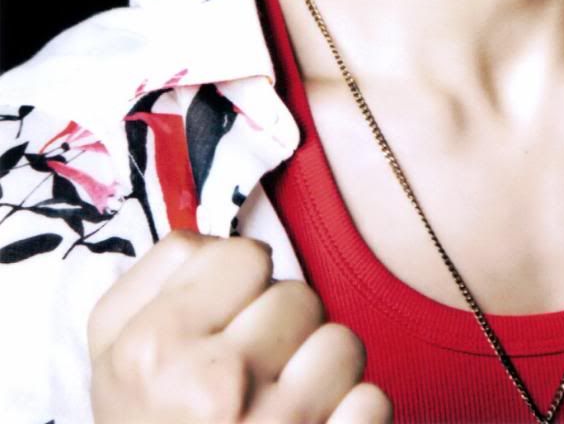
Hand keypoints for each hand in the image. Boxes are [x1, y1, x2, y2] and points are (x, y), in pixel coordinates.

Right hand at [88, 231, 391, 422]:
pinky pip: (371, 399)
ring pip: (341, 341)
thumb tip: (223, 234)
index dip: (240, 286)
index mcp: (151, 347)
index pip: (244, 255)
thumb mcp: (116, 356)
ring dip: (321, 373)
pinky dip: (351, 419)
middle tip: (251, 378)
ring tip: (282, 410)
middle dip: (282, 330)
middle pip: (298, 295)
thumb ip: (162, 275)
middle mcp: (212, 385)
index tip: (223, 322)